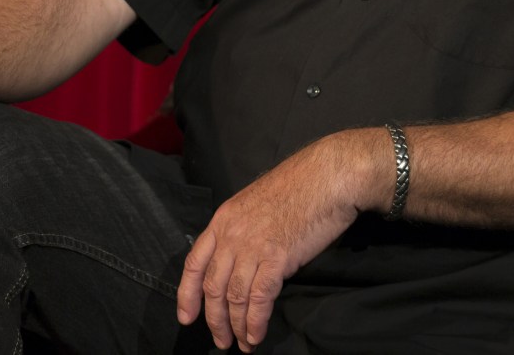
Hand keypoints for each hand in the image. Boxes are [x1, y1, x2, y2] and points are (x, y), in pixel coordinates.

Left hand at [176, 130, 386, 351]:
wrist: (327, 175)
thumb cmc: (299, 185)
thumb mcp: (257, 202)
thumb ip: (243, 229)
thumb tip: (242, 258)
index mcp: (224, 218)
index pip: (195, 261)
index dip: (186, 294)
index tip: (186, 317)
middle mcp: (232, 233)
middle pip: (212, 286)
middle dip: (214, 319)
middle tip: (221, 341)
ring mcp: (253, 245)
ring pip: (234, 297)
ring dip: (236, 326)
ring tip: (242, 344)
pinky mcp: (277, 257)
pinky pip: (258, 298)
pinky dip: (255, 322)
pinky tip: (257, 335)